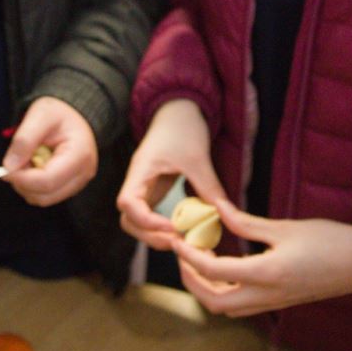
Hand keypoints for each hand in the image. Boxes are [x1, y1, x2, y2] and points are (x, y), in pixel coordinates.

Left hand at [3, 96, 97, 206]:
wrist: (73, 114)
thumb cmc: (58, 112)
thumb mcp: (40, 115)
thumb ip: (24, 139)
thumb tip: (9, 167)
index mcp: (80, 155)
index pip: (47, 180)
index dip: (22, 178)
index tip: (5, 168)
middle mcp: (83, 174)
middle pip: (45, 195)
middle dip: (23, 182)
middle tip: (15, 161)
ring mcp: (78, 183)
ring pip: (43, 199)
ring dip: (26, 185)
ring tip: (26, 161)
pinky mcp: (70, 187)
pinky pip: (46, 196)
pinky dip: (32, 186)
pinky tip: (33, 167)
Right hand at [116, 99, 223, 248]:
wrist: (178, 110)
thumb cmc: (183, 127)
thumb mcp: (198, 157)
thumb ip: (209, 187)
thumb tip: (224, 215)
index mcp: (141, 170)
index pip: (127, 203)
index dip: (146, 221)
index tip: (173, 227)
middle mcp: (137, 182)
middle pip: (128, 220)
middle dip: (150, 235)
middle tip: (179, 241)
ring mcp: (144, 187)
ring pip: (137, 221)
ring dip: (155, 235)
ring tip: (181, 239)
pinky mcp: (154, 190)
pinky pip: (150, 215)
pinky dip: (162, 228)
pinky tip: (182, 230)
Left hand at [169, 200, 351, 317]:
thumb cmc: (329, 240)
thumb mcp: (285, 227)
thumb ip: (246, 223)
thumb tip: (216, 209)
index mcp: (268, 273)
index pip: (214, 272)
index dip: (189, 256)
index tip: (176, 239)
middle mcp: (267, 295)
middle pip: (213, 302)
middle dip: (190, 281)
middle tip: (183, 254)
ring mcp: (273, 303)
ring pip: (226, 309)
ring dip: (205, 289)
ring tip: (200, 259)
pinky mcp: (279, 303)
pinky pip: (241, 307)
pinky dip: (223, 292)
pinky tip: (223, 268)